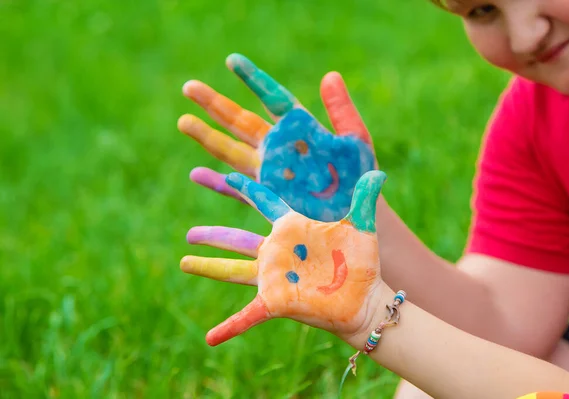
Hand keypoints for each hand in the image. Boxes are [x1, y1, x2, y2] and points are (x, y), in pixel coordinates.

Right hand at [177, 54, 376, 221]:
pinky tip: (196, 174)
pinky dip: (217, 182)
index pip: (272, 98)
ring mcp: (269, 173)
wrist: (358, 214)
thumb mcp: (356, 141)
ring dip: (207, 137)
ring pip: (231, 151)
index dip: (253, 80)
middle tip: (189, 86)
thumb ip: (341, 110)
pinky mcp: (266, 198)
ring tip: (183, 120)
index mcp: (299, 129)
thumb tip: (329, 75)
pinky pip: (237, 188)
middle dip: (215, 104)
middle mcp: (278, 148)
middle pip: (241, 121)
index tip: (232, 60)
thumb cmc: (360, 178)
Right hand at [180, 170, 386, 345]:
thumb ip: (365, 197)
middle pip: (236, 237)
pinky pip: (247, 317)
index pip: (264, 202)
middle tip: (188, 229)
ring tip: (183, 261)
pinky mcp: (276, 301)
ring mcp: (274, 277)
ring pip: (232, 270)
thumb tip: (379, 171)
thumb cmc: (362, 263)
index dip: (247, 188)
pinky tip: (210, 338)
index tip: (231, 175)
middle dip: (212, 231)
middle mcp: (278, 251)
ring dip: (208, 267)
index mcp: (293, 228)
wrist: (365, 299)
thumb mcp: (362, 226)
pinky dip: (229, 327)